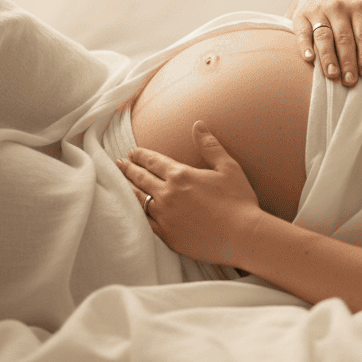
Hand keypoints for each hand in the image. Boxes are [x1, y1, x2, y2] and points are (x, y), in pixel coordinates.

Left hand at [117, 121, 261, 267]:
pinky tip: (134, 211)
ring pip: (139, 200)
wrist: (243, 236)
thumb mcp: (228, 167)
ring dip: (129, 190)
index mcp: (181, 175)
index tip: (132, 153)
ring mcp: (165, 217)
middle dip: (128, 169)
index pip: (153, 161)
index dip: (140, 155)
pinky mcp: (167, 236)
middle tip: (118, 164)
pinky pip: (146, 223)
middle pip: (141, 179)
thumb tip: (198, 125)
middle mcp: (168, 194)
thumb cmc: (239, 200)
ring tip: (121, 184)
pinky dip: (137, 214)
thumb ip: (210, 145)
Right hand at [285, 0, 361, 86]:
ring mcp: (318, 11)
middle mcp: (338, 7)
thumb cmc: (349, 7)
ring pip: (324, 36)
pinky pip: (302, 32)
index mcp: (358, 7)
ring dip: (328, 57)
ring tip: (333, 75)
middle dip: (348, 61)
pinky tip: (309, 58)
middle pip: (344, 38)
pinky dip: (304, 45)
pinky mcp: (300, 16)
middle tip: (350, 81)